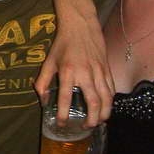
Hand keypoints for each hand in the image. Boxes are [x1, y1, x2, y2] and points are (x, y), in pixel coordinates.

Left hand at [35, 12, 112, 127]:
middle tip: (86, 127)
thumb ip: (42, 82)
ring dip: (104, 113)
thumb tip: (43, 100)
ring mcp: (99, 71)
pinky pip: (111, 89)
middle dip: (91, 119)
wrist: (80, 26)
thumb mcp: (48, 61)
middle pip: (93, 102)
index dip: (63, 114)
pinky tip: (105, 108)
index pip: (65, 98)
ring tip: (98, 122)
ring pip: (106, 98)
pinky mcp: (107, 69)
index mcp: (68, 72)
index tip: (62, 123)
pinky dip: (110, 102)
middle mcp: (85, 73)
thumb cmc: (62, 44)